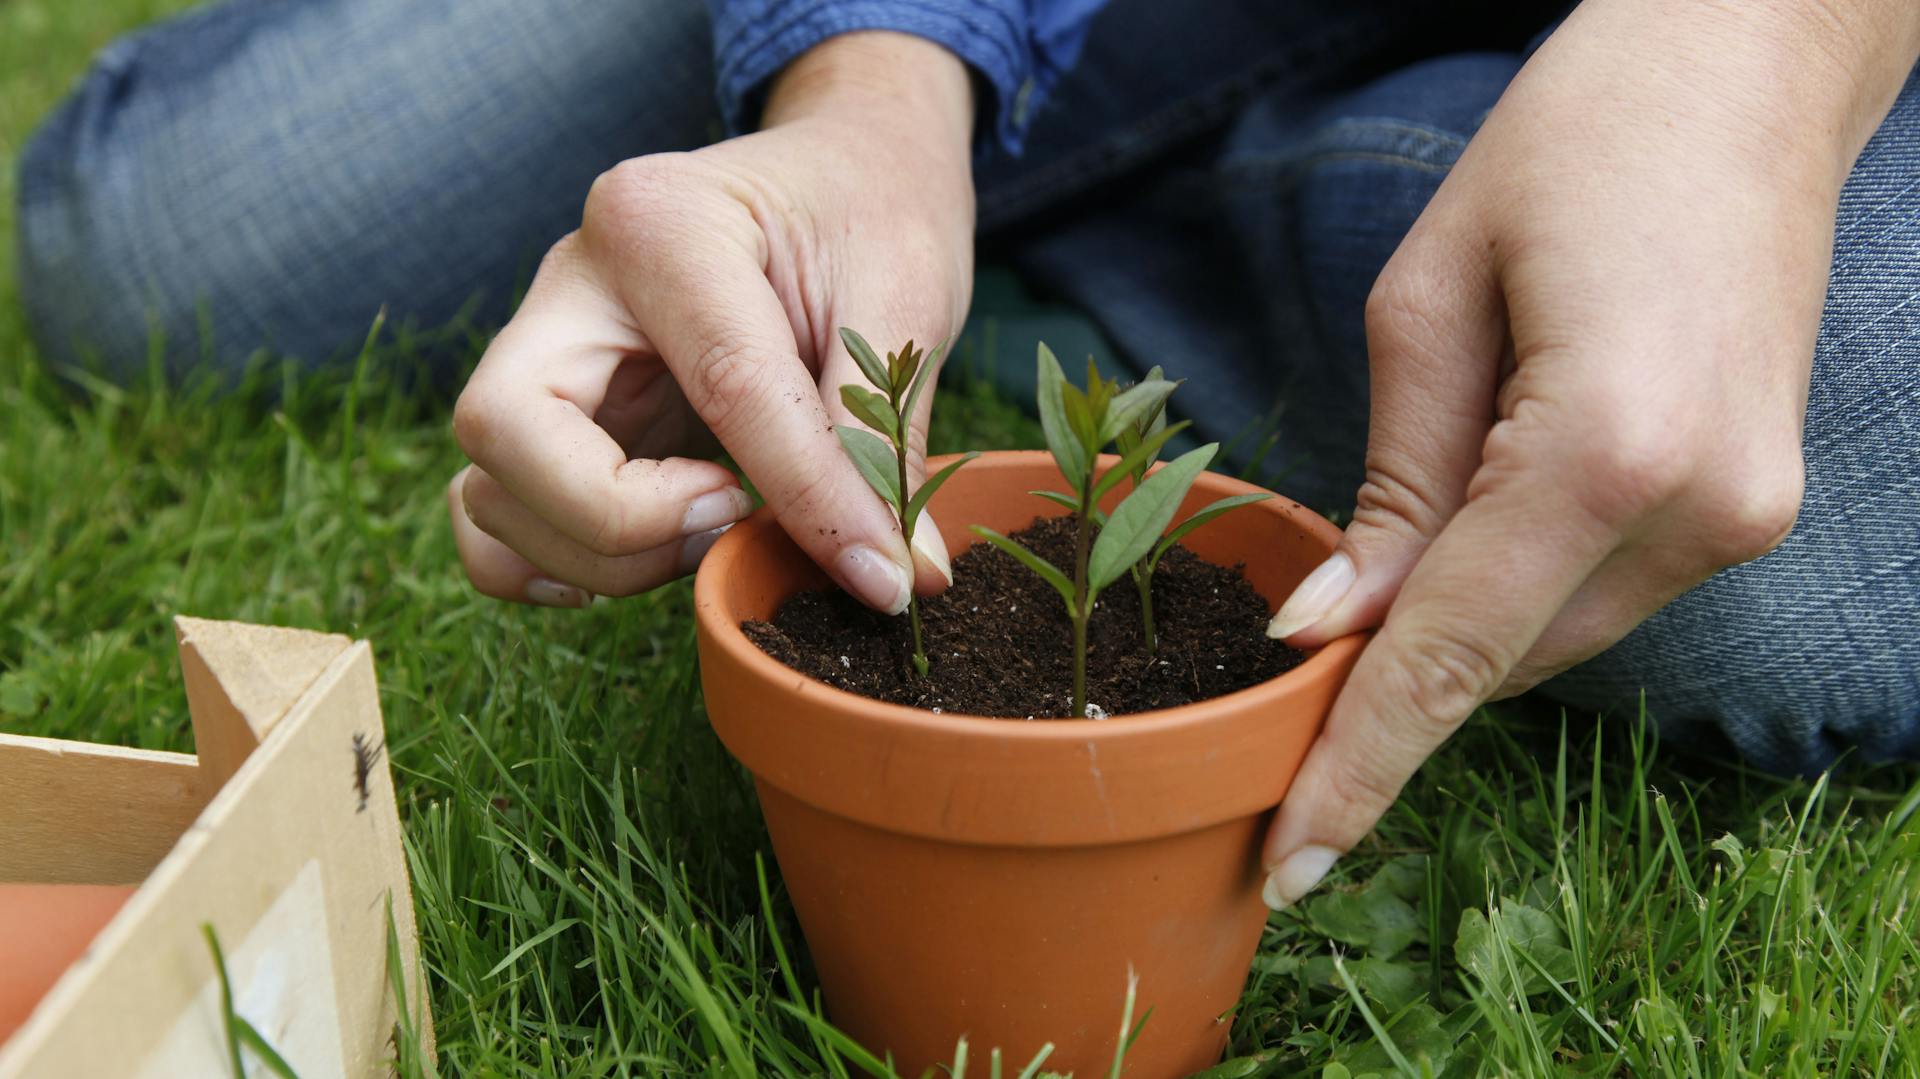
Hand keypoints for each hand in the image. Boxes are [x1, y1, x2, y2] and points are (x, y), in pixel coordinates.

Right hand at [448, 32, 973, 608]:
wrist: (843, 172)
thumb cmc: (871, 214)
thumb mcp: (905, 298)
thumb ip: (883, 437)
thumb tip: (891, 578)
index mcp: (661, 220)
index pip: (722, 386)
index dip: (808, 500)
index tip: (882, 573)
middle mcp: (570, 281)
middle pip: (507, 432)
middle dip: (623, 522)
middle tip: (737, 516)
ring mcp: (544, 347)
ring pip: (489, 491)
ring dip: (599, 557)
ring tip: (717, 530)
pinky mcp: (550, 411)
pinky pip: (488, 514)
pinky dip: (545, 563)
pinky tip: (645, 560)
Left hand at [1258, 0, 1919, 906]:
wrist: (1748, 65)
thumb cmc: (1573, 140)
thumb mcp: (1427, 301)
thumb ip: (1392, 486)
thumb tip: (1335, 630)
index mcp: (1608, 451)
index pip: (1453, 653)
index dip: (1362, 764)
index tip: (1293, 859)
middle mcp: (1702, 508)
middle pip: (1504, 656)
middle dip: (1392, 685)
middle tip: (1280, 693)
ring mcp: (1747, 513)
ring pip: (1553, 632)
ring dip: (1457, 624)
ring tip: (1381, 570)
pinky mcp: (1754, 501)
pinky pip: (1602, 588)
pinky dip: (1518, 582)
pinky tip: (1469, 527)